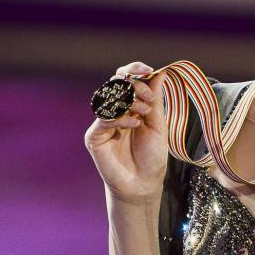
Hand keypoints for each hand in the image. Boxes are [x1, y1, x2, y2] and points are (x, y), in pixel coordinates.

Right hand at [84, 62, 167, 200]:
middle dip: (134, 85)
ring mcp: (102, 123)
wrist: (144, 183)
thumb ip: (156, 100)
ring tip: (144, 113)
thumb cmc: (151, 156)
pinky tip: (133, 124)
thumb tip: (161, 73)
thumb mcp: (158, 124)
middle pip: (115, 83)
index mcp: (129, 106)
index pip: (126, 79)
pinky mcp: (94, 137)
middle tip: (148, 98)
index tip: (148, 71)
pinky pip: (103, 118)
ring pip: (108, 98)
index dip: (134, 71)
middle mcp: (114, 111)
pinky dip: (120, 117)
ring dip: (129, 101)